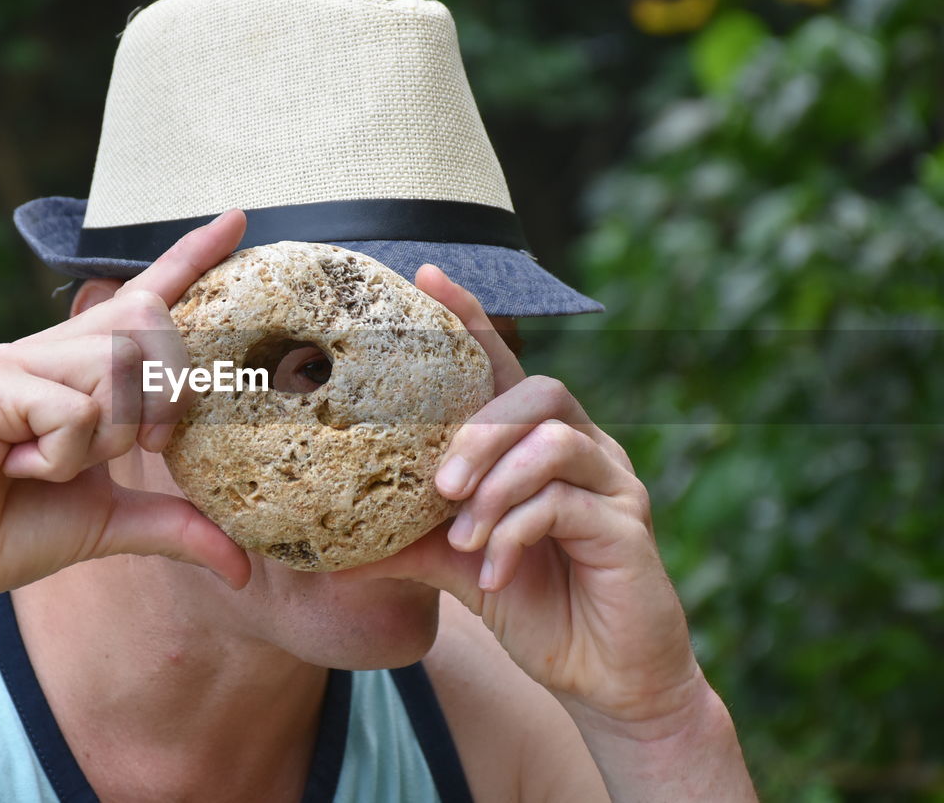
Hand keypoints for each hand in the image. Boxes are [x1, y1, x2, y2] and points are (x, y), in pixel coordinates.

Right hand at [0, 210, 253, 622]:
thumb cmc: (12, 528)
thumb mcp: (110, 524)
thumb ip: (176, 525)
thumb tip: (242, 565)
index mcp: (83, 367)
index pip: (147, 298)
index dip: (192, 257)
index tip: (237, 219)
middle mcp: (53, 348)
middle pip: (150, 324)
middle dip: (162, 394)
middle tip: (137, 445)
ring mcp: (20, 359)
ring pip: (118, 369)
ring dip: (106, 437)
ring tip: (50, 464)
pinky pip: (75, 411)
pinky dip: (63, 457)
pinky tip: (17, 467)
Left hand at [339, 264, 701, 731]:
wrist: (605, 678)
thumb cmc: (535, 606)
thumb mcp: (458, 568)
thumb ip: (407, 544)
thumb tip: (326, 548)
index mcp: (536, 445)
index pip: (503, 366)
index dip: (471, 317)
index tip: (425, 276)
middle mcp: (583, 449)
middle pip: (535, 391)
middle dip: (477, 431)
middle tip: (437, 486)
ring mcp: (612, 484)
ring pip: (554, 440)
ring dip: (495, 485)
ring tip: (463, 537)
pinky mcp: (628, 527)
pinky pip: (568, 503)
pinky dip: (518, 533)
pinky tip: (495, 574)